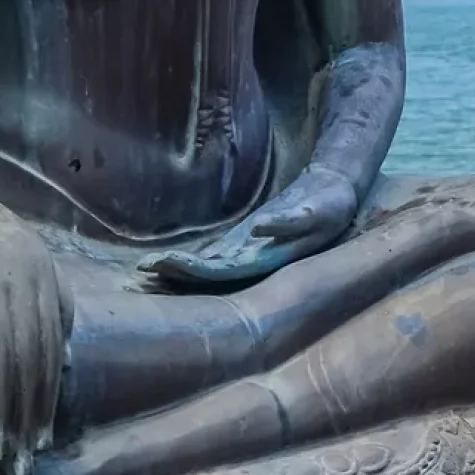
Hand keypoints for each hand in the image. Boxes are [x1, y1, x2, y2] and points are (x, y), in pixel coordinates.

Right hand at [0, 189, 69, 474]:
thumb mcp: (38, 268)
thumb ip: (56, 309)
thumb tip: (63, 362)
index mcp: (49, 287)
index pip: (53, 353)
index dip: (50, 395)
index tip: (47, 430)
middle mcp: (28, 294)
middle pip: (34, 364)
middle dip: (32, 410)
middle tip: (28, 449)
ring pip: (7, 366)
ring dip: (6, 410)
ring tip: (5, 445)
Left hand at [139, 166, 359, 290]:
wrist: (332, 198)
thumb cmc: (328, 204)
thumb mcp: (316, 210)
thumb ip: (289, 221)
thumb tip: (260, 227)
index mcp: (267, 260)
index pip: (222, 272)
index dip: (193, 271)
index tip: (165, 263)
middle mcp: (252, 264)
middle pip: (206, 276)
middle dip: (175, 274)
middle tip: (142, 271)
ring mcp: (244, 256)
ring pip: (204, 272)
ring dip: (176, 273)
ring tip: (144, 271)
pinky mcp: (240, 245)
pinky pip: (208, 260)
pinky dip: (185, 263)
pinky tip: (163, 263)